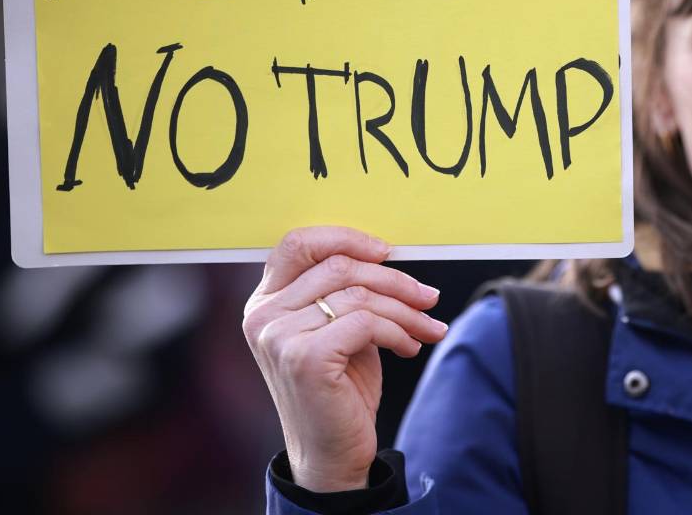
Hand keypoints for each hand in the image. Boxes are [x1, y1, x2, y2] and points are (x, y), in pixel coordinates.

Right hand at [243, 226, 446, 491]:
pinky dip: (398, 332)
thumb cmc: (339, 389)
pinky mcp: (305, 358)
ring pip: (358, 295)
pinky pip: (366, 322)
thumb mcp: (338, 329)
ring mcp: (279, 336)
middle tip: (428, 297)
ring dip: (405, 310)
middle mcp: (263, 315)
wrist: (331, 453)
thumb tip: (389, 256)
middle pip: (339, 266)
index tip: (387, 251)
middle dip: (395, 280)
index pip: (298, 243)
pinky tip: (408, 347)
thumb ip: (344, 292)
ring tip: (426, 327)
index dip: (346, 238)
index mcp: (265, 302)